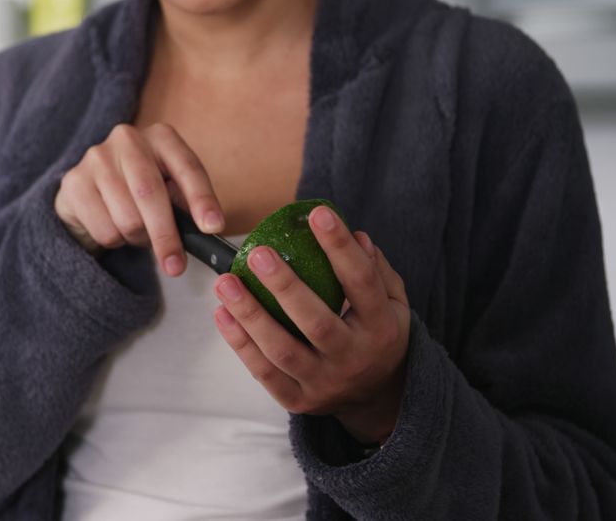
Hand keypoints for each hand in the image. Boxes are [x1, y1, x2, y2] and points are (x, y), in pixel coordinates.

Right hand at [55, 123, 223, 275]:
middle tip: (176, 267)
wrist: (88, 192)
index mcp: (161, 137)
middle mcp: (128, 139)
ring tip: (136, 230)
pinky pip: (104, 229)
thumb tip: (208, 232)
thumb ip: (187, 206)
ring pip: (127, 218)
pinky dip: (115, 240)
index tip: (212, 227)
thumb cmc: (139, 193)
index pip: (188, 167)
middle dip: (166, 236)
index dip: (201, 199)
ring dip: (137, 238)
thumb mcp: (170, 191)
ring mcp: (96, 158)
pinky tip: (112, 225)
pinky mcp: (73, 183)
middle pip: (151, 194)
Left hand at [212, 205, 409, 443]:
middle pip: (317, 323)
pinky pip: (264, 372)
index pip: (361, 283)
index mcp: (381, 329)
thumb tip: (354, 234)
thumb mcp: (393, 304)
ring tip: (226, 283)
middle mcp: (353, 358)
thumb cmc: (377, 335)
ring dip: (250, 315)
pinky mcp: (298, 400)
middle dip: (284, 287)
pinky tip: (222, 314)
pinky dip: (240, 344)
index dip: (339, 248)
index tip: (317, 214)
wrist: (378, 397)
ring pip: (283, 351)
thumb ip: (376, 270)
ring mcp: (324, 383)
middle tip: (258, 253)